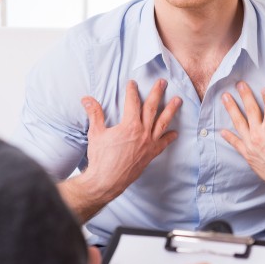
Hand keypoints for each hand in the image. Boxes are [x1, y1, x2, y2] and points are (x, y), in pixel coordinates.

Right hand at [81, 79, 181, 199]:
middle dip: (157, 93)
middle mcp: (142, 133)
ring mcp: (149, 144)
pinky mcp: (151, 154)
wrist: (106, 181)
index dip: (132, 91)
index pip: (133, 102)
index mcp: (129, 125)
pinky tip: (175, 133)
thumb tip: (86, 99)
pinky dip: (170, 137)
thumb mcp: (96, 133)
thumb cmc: (100, 158)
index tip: (133, 83)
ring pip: (163, 123)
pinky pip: (163, 144)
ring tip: (178, 100)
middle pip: (152, 108)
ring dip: (171, 110)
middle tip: (162, 82)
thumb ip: (94, 114)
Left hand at [220, 81, 264, 198]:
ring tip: (225, 98)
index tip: (264, 89)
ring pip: (238, 122)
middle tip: (239, 84)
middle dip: (245, 95)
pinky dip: (228, 136)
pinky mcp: (247, 154)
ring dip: (231, 108)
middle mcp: (259, 132)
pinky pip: (235, 142)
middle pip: (250, 109)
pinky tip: (222, 130)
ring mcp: (251, 143)